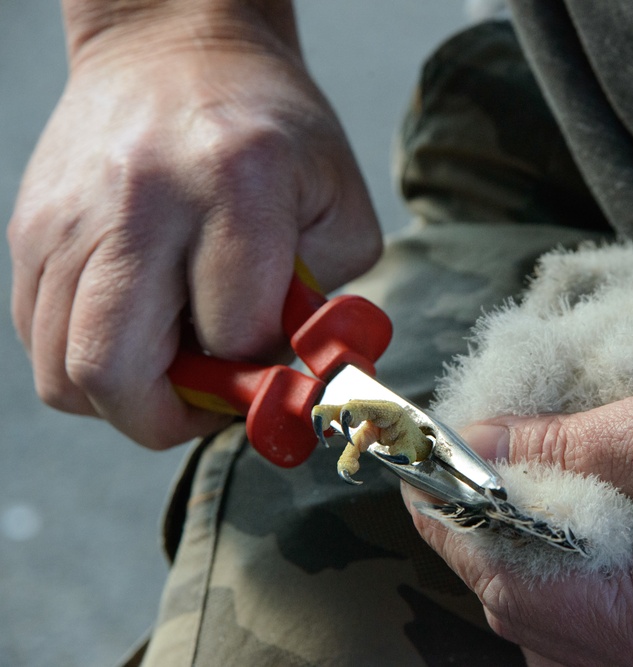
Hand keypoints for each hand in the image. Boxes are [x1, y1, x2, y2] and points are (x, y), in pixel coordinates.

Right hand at [8, 5, 380, 447]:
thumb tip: (286, 380)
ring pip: (62, 372)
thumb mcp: (337, 204)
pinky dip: (87, 360)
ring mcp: (68, 218)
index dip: (256, 371)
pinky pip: (39, 338)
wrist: (171, 49)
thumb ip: (327, 302)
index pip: (232, 335)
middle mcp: (139, 202)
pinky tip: (136, 326)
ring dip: (124, 395)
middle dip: (166, 421)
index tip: (268, 364)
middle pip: (112, 373)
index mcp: (236, 185)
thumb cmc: (271, 127)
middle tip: (205, 399)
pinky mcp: (29, 230)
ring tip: (172, 357)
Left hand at [406, 356, 632, 664]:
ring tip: (502, 489)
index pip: (511, 580)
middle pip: (523, 610)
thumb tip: (477, 444)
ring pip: (553, 621)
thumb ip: (560, 445)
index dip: (451, 518)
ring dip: (516, 552)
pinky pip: (596, 618)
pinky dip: (561, 568)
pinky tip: (559, 520)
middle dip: (477, 535)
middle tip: (456, 470)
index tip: (419, 469)